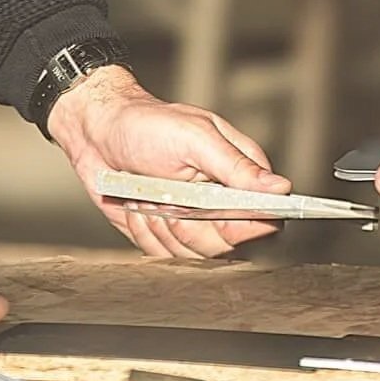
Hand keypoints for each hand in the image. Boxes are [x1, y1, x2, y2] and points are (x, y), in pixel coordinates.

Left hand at [48, 67, 290, 262]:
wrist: (98, 134)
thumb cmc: (147, 124)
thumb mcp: (194, 137)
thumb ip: (236, 165)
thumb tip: (280, 188)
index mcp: (238, 172)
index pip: (267, 213)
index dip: (249, 223)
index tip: (225, 217)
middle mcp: (221, 201)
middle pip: (228, 242)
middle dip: (193, 223)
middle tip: (171, 196)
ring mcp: (193, 220)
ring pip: (193, 253)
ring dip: (165, 227)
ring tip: (152, 195)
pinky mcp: (166, 235)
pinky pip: (164, 256)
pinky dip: (146, 233)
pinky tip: (139, 206)